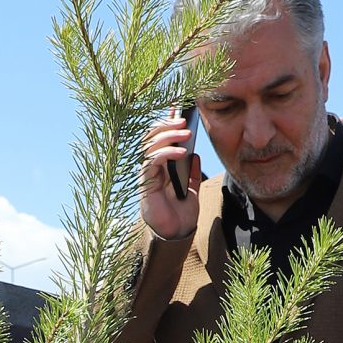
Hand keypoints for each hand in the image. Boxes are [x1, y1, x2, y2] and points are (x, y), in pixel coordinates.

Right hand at [139, 114, 201, 241]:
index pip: (161, 138)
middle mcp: (151, 167)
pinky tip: (182, 152)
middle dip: (166, 125)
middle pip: (152, 137)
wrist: (177, 234)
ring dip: (168, 135)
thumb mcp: (193, 189)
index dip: (167, 122)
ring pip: (151, 145)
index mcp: (162, 166)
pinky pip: (152, 161)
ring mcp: (147, 174)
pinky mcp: (146, 182)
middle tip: (183, 119)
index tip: (179, 108)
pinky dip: (166, 153)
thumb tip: (195, 155)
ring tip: (186, 132)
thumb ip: (193, 173)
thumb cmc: (181, 213)